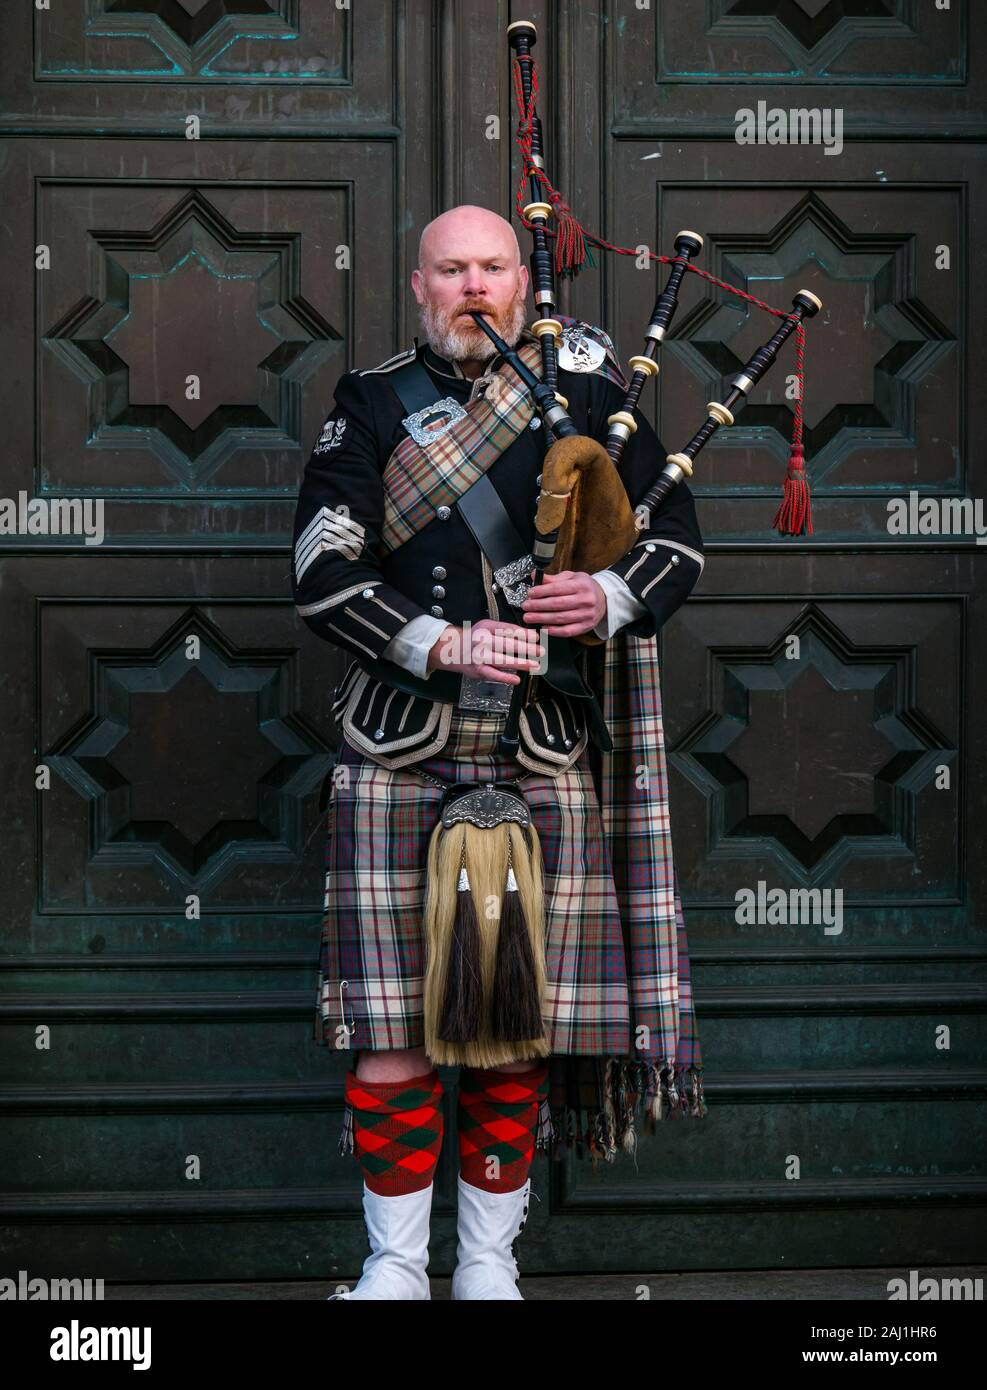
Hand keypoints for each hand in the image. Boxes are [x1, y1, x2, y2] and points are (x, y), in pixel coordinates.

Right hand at [425, 618, 543, 684]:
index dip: (523, 634)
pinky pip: (493, 674)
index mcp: (487, 628)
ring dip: (521, 663)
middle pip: (507, 645)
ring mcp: (480, 656)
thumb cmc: (475, 638)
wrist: (454, 650)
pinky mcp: (478, 669)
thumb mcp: (488, 626)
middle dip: (526, 649)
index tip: (535, 637)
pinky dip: (505, 678)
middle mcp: (482, 641)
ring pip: (502, 660)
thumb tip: (528, 635)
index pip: (508, 630)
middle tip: (540, 651)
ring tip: (534, 665)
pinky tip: (516, 679)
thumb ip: (505, 630)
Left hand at [521, 570, 605, 637]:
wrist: (604, 599)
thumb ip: (553, 578)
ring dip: (542, 619)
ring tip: (529, 617)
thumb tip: (534, 575)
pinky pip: (568, 631)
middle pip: (557, 604)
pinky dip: (554, 631)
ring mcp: (587, 615)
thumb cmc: (584, 587)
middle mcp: (585, 600)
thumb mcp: (572, 577)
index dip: (542, 591)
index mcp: (581, 585)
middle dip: (538, 606)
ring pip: (561, 618)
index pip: (558, 588)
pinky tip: (543, 628)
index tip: (530, 593)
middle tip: (525, 607)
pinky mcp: (586, 626)